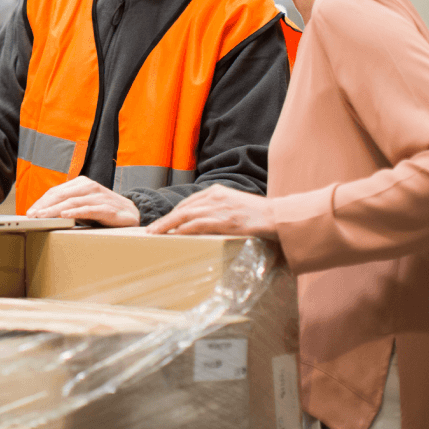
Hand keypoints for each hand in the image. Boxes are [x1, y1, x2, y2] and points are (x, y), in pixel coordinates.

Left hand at [26, 177, 139, 226]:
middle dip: (44, 206)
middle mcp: (89, 187)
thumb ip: (68, 205)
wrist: (131, 213)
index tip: (29, 212)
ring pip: (72, 202)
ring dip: (55, 210)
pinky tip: (65, 216)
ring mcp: (99, 196)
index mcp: (82, 183)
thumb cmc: (104, 209)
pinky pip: (89, 209)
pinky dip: (75, 212)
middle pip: (62, 195)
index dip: (42, 201)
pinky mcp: (107, 208)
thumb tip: (44, 213)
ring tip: (42, 217)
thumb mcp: (84, 204)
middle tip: (31, 216)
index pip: (57, 191)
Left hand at [147, 185, 278, 238]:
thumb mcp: (236, 207)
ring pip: (185, 215)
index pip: (190, 202)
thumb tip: (208, 227)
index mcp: (218, 191)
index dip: (174, 213)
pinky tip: (173, 236)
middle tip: (151, 230)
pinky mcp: (223, 220)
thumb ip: (221, 212)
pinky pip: (196, 225)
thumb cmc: (259, 216)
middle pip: (183, 208)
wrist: (277, 217)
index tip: (164, 222)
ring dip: (167, 225)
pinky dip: (182, 230)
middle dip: (166, 219)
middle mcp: (215, 196)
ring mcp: (218, 207)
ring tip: (154, 234)